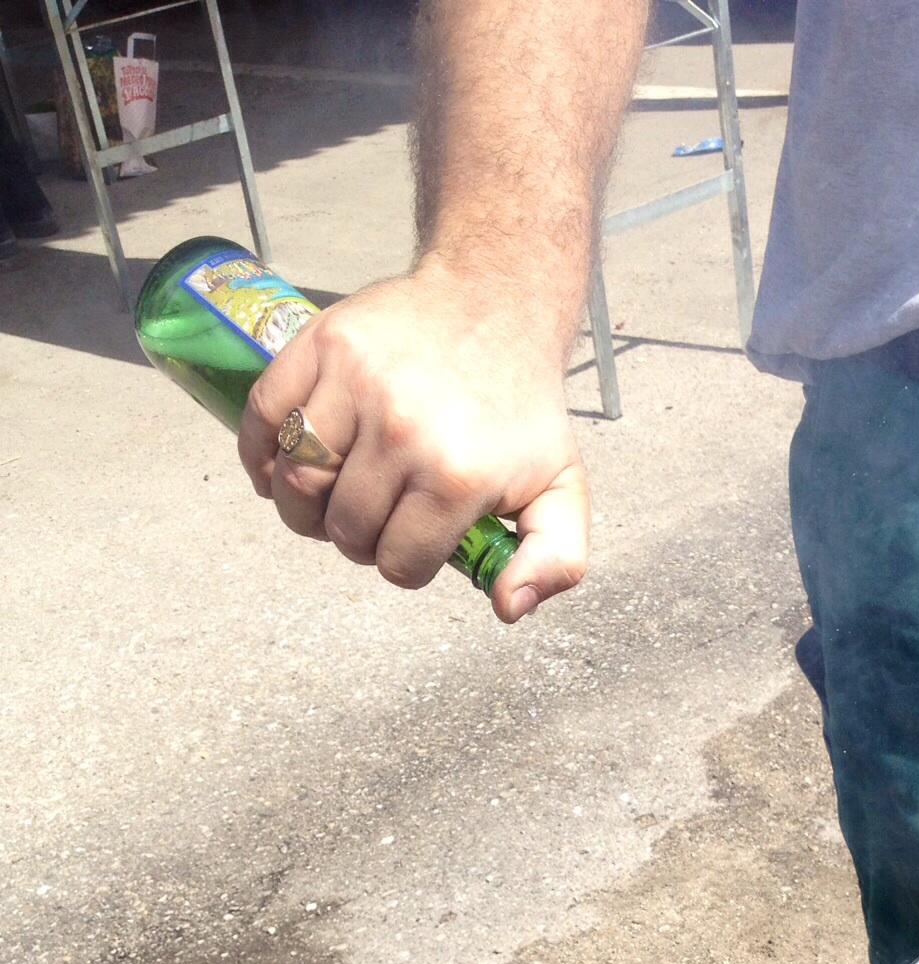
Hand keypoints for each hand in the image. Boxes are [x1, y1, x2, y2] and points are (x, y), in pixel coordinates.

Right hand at [237, 258, 586, 622]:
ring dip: (301, 507)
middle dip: (355, 538)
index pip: (397, 562)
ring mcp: (354, 382)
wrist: (494, 303)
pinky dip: (259, 453)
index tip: (413, 542)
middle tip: (374, 519)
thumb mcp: (562, 488)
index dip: (403, 564)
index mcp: (457, 475)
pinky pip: (263, 416)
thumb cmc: (521, 407)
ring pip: (295, 480)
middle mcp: (401, 430)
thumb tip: (509, 607)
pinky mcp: (319, 343)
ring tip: (328, 500)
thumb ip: (554, 560)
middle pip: (341, 527)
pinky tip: (279, 467)